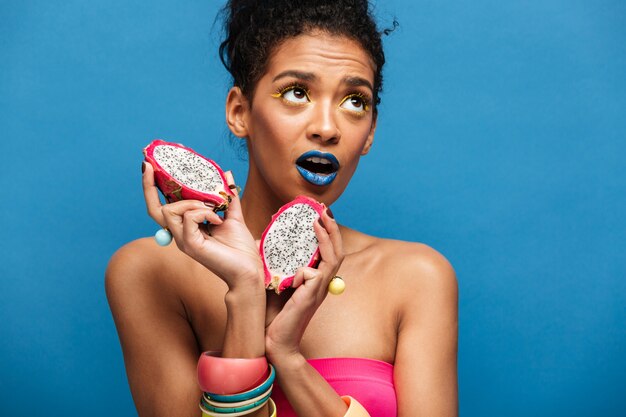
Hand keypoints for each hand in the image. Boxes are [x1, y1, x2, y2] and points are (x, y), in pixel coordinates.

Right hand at [142, 162, 263, 289]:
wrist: (248, 270)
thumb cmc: (240, 248)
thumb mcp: (234, 216)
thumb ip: (228, 197)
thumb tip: (227, 175)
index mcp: (187, 227)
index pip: (161, 207)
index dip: (151, 188)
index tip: (149, 166)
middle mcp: (180, 234)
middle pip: (154, 209)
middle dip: (149, 187)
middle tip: (150, 167)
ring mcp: (183, 240)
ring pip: (170, 210)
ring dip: (192, 203)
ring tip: (213, 209)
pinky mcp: (190, 245)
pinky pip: (188, 218)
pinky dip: (204, 212)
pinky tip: (217, 219)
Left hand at [264, 209, 343, 361]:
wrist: (275, 340)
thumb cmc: (275, 314)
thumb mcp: (276, 282)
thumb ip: (277, 264)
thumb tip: (263, 241)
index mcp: (316, 280)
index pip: (329, 252)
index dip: (328, 233)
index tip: (320, 214)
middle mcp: (322, 283)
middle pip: (337, 251)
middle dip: (333, 229)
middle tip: (324, 211)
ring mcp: (319, 290)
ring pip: (333, 258)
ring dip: (326, 238)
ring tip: (318, 221)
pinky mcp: (311, 297)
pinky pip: (312, 274)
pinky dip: (302, 271)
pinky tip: (290, 278)